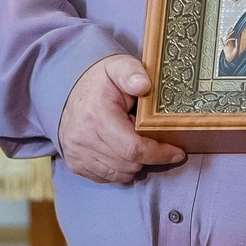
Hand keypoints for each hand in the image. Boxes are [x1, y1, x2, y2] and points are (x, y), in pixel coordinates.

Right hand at [59, 55, 185, 185]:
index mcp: (97, 116)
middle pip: (129, 165)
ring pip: (119, 175)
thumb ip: (132, 73)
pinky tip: (123, 151)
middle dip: (149, 157)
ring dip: (135, 164)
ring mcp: (77, 153)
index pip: (134, 148)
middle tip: (156, 141)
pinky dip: (120, 170)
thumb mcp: (118, 67)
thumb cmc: (100, 81)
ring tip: (137, 142)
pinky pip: (106, 178)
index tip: (178, 152)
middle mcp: (83, 138)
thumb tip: (143, 85)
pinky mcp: (75, 163)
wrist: (67, 90)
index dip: (159, 154)